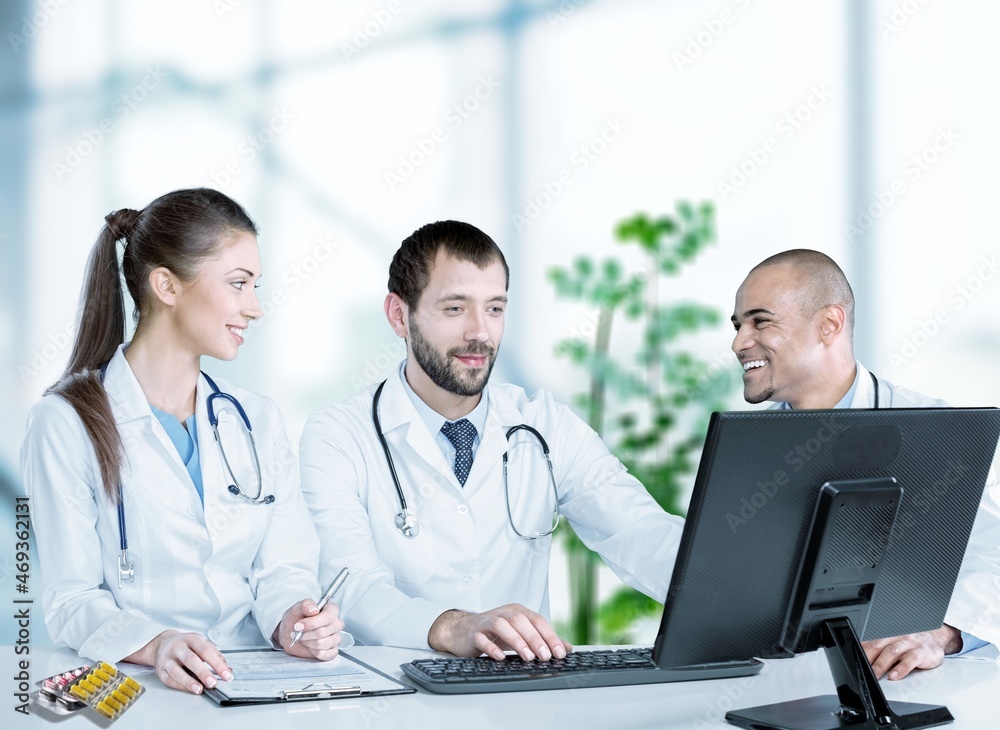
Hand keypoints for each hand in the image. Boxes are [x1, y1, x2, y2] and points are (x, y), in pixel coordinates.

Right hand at [124, 630, 231, 694]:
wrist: (163, 643)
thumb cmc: (187, 645)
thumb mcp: (202, 644)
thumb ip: (215, 655)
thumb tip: (227, 669)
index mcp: (192, 639)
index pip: (206, 651)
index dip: (217, 664)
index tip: (227, 675)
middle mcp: (178, 647)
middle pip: (191, 660)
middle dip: (203, 673)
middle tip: (213, 683)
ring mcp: (168, 658)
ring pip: (177, 671)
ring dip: (189, 681)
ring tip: (200, 689)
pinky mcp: (160, 670)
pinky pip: (168, 679)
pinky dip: (179, 685)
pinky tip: (189, 689)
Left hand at [274, 599, 344, 659]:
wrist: (289, 634)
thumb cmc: (295, 620)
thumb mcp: (296, 609)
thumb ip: (304, 605)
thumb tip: (313, 608)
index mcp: (331, 610)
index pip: (328, 617)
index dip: (312, 623)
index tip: (298, 625)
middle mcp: (336, 623)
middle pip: (323, 631)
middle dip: (306, 634)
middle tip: (298, 633)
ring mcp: (336, 638)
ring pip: (322, 643)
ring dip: (308, 642)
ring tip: (303, 638)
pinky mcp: (333, 650)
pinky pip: (327, 654)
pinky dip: (315, 652)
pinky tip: (310, 647)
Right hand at [428, 603, 572, 661]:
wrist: (462, 630)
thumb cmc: (494, 632)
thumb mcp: (521, 633)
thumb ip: (543, 639)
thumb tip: (567, 648)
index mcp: (517, 611)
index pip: (537, 620)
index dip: (550, 636)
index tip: (560, 653)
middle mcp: (503, 613)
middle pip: (521, 621)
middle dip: (536, 639)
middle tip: (545, 656)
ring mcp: (487, 622)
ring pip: (502, 626)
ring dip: (517, 640)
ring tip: (528, 657)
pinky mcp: (474, 633)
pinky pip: (482, 638)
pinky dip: (491, 647)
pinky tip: (500, 657)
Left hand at [862, 624, 961, 679]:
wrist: (936, 637)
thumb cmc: (911, 643)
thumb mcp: (894, 643)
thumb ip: (880, 650)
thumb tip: (862, 660)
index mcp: (887, 636)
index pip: (870, 642)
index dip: (860, 651)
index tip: (852, 660)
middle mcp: (896, 637)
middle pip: (878, 646)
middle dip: (868, 658)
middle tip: (861, 670)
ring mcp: (909, 643)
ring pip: (892, 651)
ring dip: (881, 664)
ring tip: (875, 675)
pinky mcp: (922, 652)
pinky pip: (911, 660)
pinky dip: (901, 668)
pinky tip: (895, 676)